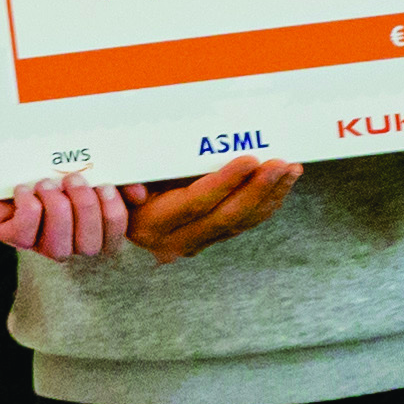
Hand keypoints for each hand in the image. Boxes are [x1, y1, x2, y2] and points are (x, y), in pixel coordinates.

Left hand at [0, 172, 128, 259]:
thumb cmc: (44, 162)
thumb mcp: (82, 164)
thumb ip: (115, 177)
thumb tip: (139, 193)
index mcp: (85, 226)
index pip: (112, 241)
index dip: (113, 218)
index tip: (105, 186)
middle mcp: (65, 240)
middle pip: (89, 247)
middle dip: (85, 211)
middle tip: (73, 179)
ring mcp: (36, 242)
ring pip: (58, 248)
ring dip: (57, 211)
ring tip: (46, 183)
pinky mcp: (9, 235)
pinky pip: (24, 235)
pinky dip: (28, 209)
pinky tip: (24, 190)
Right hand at [124, 154, 303, 263]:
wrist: (113, 225)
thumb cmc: (117, 190)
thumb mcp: (115, 184)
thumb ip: (124, 184)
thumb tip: (136, 190)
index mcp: (151, 224)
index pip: (196, 203)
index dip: (225, 182)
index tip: (248, 159)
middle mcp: (174, 241)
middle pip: (225, 217)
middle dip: (257, 188)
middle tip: (279, 163)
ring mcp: (195, 244)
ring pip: (240, 223)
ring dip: (270, 195)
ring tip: (290, 169)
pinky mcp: (210, 240)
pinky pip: (244, 224)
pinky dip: (267, 203)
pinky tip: (283, 183)